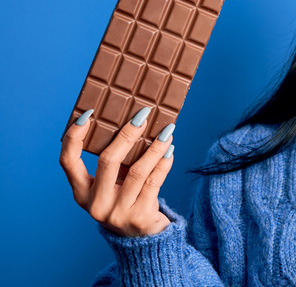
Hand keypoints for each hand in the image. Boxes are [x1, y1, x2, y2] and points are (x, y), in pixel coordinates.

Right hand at [59, 108, 174, 236]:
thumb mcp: (112, 186)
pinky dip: (163, 163)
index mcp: (81, 193)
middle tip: (142, 115)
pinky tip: (170, 150)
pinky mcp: (139, 217)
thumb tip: (133, 124)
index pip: (68, 161)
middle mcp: (95, 204)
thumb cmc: (126, 202)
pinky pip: (154, 182)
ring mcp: (117, 212)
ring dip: (154, 147)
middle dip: (126, 135)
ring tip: (167, 131)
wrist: (142, 240)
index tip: (87, 114)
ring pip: (137, 171)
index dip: (74, 137)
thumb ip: (115, 163)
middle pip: (107, 161)